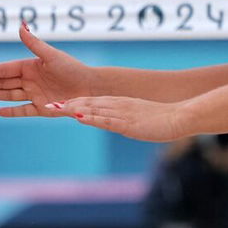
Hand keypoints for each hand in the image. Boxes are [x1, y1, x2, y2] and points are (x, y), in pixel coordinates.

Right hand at [0, 25, 96, 117]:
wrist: (91, 88)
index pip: (5, 69)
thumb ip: (34, 43)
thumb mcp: (51, 55)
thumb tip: (20, 26)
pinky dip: (10, 112)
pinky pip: (22, 110)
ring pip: (9, 95)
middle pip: (4, 82)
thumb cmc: (73, 69)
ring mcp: (35, 95)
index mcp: (31, 66)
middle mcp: (31, 80)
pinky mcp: (42, 109)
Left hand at [48, 95, 186, 142]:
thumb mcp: (141, 118)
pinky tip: (80, 117)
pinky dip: (92, 118)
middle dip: (67, 105)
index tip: (58, 104)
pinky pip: (107, 120)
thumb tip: (120, 124)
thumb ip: (127, 120)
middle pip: (88, 104)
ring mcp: (122, 114)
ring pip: (93, 109)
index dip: (74, 103)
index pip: (93, 102)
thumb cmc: (164, 119)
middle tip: (47, 105)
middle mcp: (118, 106)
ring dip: (73, 109)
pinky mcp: (129, 123)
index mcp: (120, 104)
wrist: (181, 116)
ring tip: (55, 108)